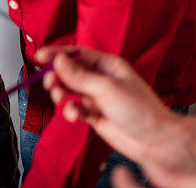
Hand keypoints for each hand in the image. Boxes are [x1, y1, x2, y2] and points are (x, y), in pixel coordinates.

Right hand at [37, 46, 173, 161]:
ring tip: (62, 101)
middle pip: (69, 72)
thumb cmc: (141, 111)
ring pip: (69, 90)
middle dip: (57, 77)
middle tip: (51, 84)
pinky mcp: (94, 114)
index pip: (77, 53)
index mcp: (107, 65)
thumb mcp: (107, 88)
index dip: (57, 53)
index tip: (39, 56)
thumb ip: (79, 75)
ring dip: (62, 94)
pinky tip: (74, 116)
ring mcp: (97, 97)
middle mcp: (100, 79)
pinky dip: (70, 111)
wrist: (156, 142)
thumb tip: (58, 60)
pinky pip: (74, 108)